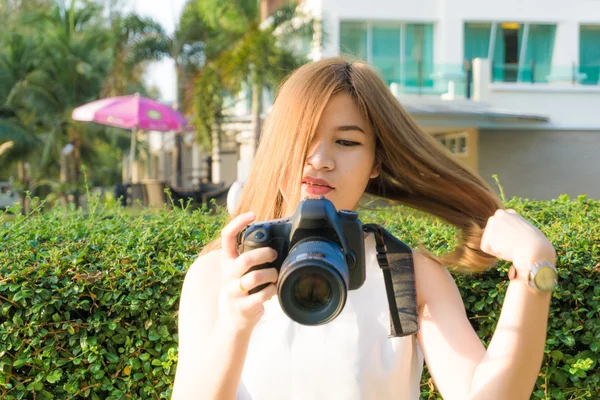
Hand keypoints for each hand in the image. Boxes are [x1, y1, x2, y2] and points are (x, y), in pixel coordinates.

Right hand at [217, 212, 278, 332]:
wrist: (233, 318)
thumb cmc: (244, 287)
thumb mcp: (240, 269)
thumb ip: (250, 256)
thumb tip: (277, 240)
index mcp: (227, 261)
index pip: (226, 236)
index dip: (238, 222)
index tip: (253, 214)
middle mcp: (227, 274)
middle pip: (246, 259)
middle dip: (265, 255)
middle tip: (274, 255)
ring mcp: (233, 291)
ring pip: (255, 277)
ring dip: (271, 275)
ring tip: (276, 275)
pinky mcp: (243, 306)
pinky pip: (262, 295)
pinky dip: (272, 291)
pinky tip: (273, 290)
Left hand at [480, 209, 555, 271]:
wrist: (534, 249)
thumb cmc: (536, 244)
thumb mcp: (526, 232)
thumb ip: (513, 231)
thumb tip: (505, 236)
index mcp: (510, 212)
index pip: (503, 228)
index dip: (511, 238)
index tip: (519, 239)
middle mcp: (499, 214)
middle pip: (494, 233)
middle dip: (501, 241)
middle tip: (514, 244)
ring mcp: (492, 224)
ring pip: (490, 241)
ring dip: (499, 247)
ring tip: (512, 247)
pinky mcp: (488, 235)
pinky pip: (486, 248)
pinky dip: (494, 253)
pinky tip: (506, 250)